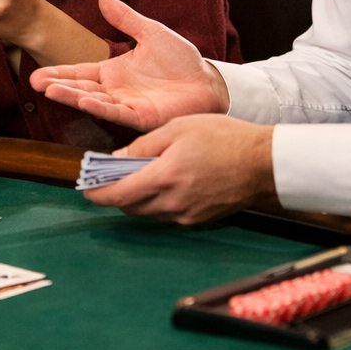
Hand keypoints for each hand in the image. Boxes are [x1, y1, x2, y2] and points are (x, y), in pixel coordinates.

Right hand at [30, 0, 227, 129]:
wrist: (208, 81)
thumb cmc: (181, 61)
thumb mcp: (151, 32)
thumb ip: (126, 18)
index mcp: (114, 72)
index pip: (80, 72)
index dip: (59, 73)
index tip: (36, 76)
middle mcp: (115, 90)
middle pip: (80, 87)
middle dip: (58, 86)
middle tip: (35, 83)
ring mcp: (126, 104)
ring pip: (93, 101)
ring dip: (72, 96)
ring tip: (50, 90)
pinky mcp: (141, 116)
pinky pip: (116, 112)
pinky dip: (99, 107)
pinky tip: (83, 101)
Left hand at [83, 115, 274, 224]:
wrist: (265, 163)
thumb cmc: (224, 137)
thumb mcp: (178, 129)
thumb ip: (143, 146)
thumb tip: (116, 159)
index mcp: (165, 177)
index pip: (118, 195)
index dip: (97, 194)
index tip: (85, 189)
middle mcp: (173, 203)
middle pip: (130, 208)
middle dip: (115, 195)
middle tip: (108, 178)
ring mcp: (187, 215)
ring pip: (148, 213)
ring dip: (136, 200)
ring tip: (134, 178)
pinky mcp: (199, 220)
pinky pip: (167, 215)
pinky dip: (157, 203)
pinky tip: (162, 184)